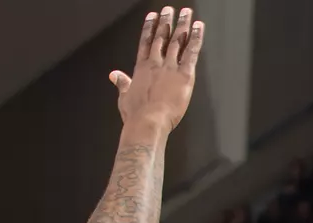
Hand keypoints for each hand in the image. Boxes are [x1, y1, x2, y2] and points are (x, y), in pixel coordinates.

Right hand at [110, 7, 203, 132]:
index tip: (152, 16)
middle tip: (169, 9)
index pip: (145, 42)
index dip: (149, 27)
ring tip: (186, 12)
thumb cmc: (136, 114)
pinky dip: (196, 38)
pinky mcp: (184, 75)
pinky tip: (199, 27)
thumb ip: (122, 83)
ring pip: (177, 41)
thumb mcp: (125, 96)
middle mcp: (156, 63)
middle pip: (162, 37)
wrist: (148, 121)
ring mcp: (170, 67)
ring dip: (182, 25)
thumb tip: (114, 75)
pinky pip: (191, 52)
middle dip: (166, 22)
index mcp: (142, 68)